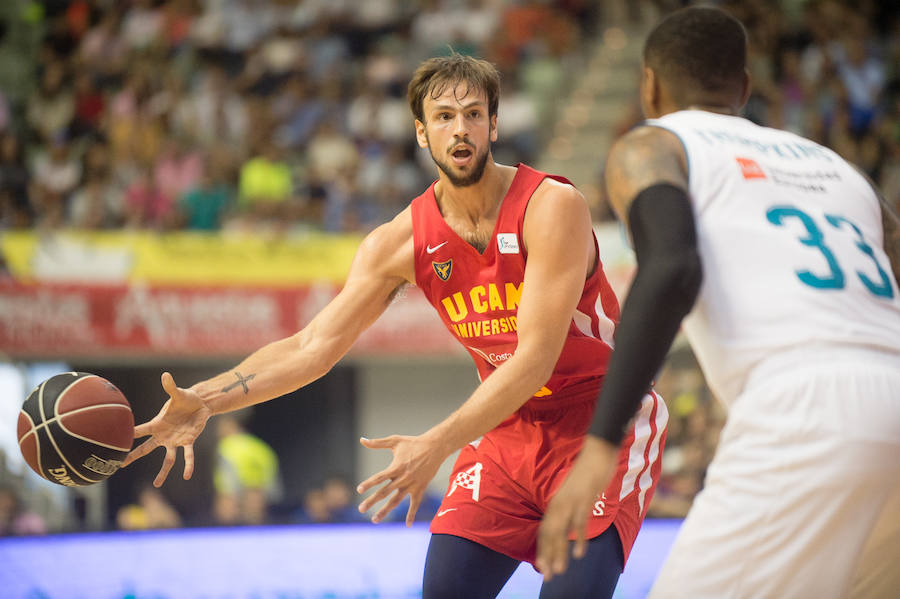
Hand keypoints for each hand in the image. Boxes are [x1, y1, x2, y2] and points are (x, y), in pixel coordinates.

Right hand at [123, 372, 212, 486]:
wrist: (200, 404)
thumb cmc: (186, 398)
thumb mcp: (178, 393)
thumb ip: (171, 386)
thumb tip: (165, 374)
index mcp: (158, 423)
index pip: (140, 431)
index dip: (129, 435)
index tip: (115, 443)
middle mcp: (164, 435)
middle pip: (146, 448)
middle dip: (134, 456)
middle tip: (122, 465)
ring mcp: (175, 440)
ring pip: (168, 459)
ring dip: (163, 472)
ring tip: (157, 484)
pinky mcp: (188, 441)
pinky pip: (188, 456)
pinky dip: (188, 465)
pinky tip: (187, 475)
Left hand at [356, 434, 446, 525]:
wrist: (435, 447)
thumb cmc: (413, 443)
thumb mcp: (395, 441)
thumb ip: (377, 443)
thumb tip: (362, 440)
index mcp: (395, 467)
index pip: (379, 477)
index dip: (369, 483)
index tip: (359, 490)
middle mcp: (402, 478)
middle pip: (384, 492)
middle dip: (372, 501)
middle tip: (360, 509)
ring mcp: (412, 485)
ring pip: (396, 501)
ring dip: (385, 511)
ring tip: (374, 520)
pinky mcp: (420, 488)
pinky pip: (415, 504)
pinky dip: (412, 514)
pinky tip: (407, 525)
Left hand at [537, 436, 618, 580]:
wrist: (598, 449)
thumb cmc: (588, 471)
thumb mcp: (576, 492)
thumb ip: (571, 507)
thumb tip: (570, 524)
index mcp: (557, 502)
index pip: (544, 530)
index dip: (542, 549)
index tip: (541, 567)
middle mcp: (560, 503)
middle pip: (548, 534)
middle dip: (547, 556)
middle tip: (547, 576)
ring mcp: (572, 500)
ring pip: (561, 531)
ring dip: (559, 552)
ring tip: (559, 571)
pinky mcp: (585, 497)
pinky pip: (579, 521)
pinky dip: (579, 538)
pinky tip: (579, 554)